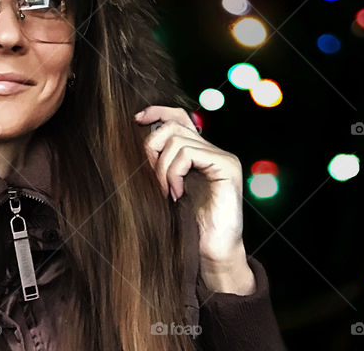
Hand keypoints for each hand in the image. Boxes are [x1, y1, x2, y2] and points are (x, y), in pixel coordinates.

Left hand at [135, 105, 255, 293]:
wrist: (211, 251)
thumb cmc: (187, 222)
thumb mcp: (167, 185)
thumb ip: (161, 162)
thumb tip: (139, 136)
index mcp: (200, 152)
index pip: (180, 116)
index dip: (158, 111)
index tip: (137, 119)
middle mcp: (214, 150)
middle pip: (173, 126)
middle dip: (153, 149)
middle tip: (153, 178)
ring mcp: (222, 157)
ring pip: (177, 140)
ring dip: (162, 167)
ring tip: (166, 191)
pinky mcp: (227, 167)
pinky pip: (188, 153)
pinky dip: (174, 172)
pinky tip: (177, 193)